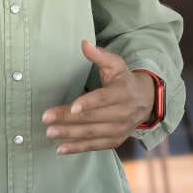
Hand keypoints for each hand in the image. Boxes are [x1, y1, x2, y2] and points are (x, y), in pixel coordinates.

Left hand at [41, 40, 153, 155]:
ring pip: (92, 133)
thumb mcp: (116, 65)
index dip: (89, 103)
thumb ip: (99, 56)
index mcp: (122, 92)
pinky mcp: (115, 141)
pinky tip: (61, 148)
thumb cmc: (124, 81)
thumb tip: (83, 43)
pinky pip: (95, 146)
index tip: (72, 107)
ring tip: (50, 133)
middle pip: (93, 118)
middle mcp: (123, 113)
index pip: (104, 99)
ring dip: (70, 134)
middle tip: (46, 119)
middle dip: (68, 119)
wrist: (145, 102)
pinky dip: (78, 148)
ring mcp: (120, 129)